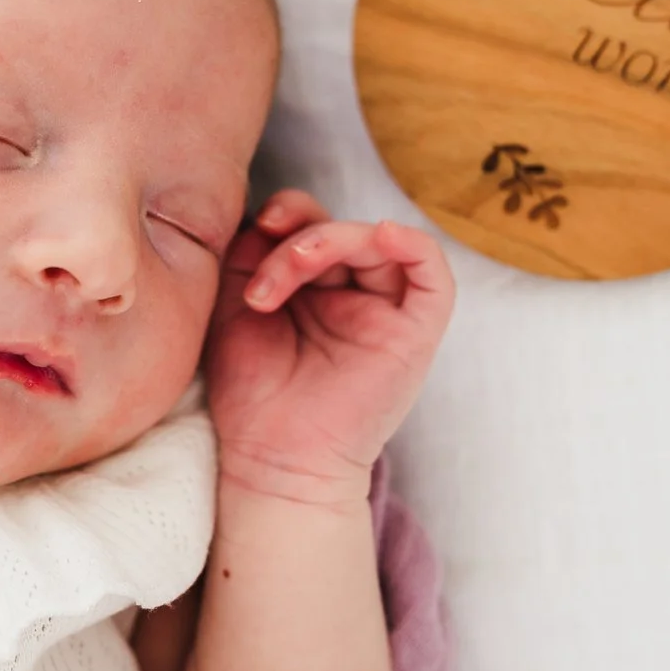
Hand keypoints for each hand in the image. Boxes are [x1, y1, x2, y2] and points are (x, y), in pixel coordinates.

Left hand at [204, 190, 454, 507]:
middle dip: (301, 232)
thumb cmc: (252, 392)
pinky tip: (381, 235)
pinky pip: (434, 275)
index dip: (288, 211)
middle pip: (343, 229)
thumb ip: (250, 254)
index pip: (311, 224)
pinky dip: (412, 244)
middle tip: (267, 257)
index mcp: (312, 287)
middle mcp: (353, 295)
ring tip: (290, 265)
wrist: (272, 459)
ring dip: (332, 239)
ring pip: (380, 242)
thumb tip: (265, 213)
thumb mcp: (235, 306)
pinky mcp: (415, 335)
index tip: (257, 224)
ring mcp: (386, 313)